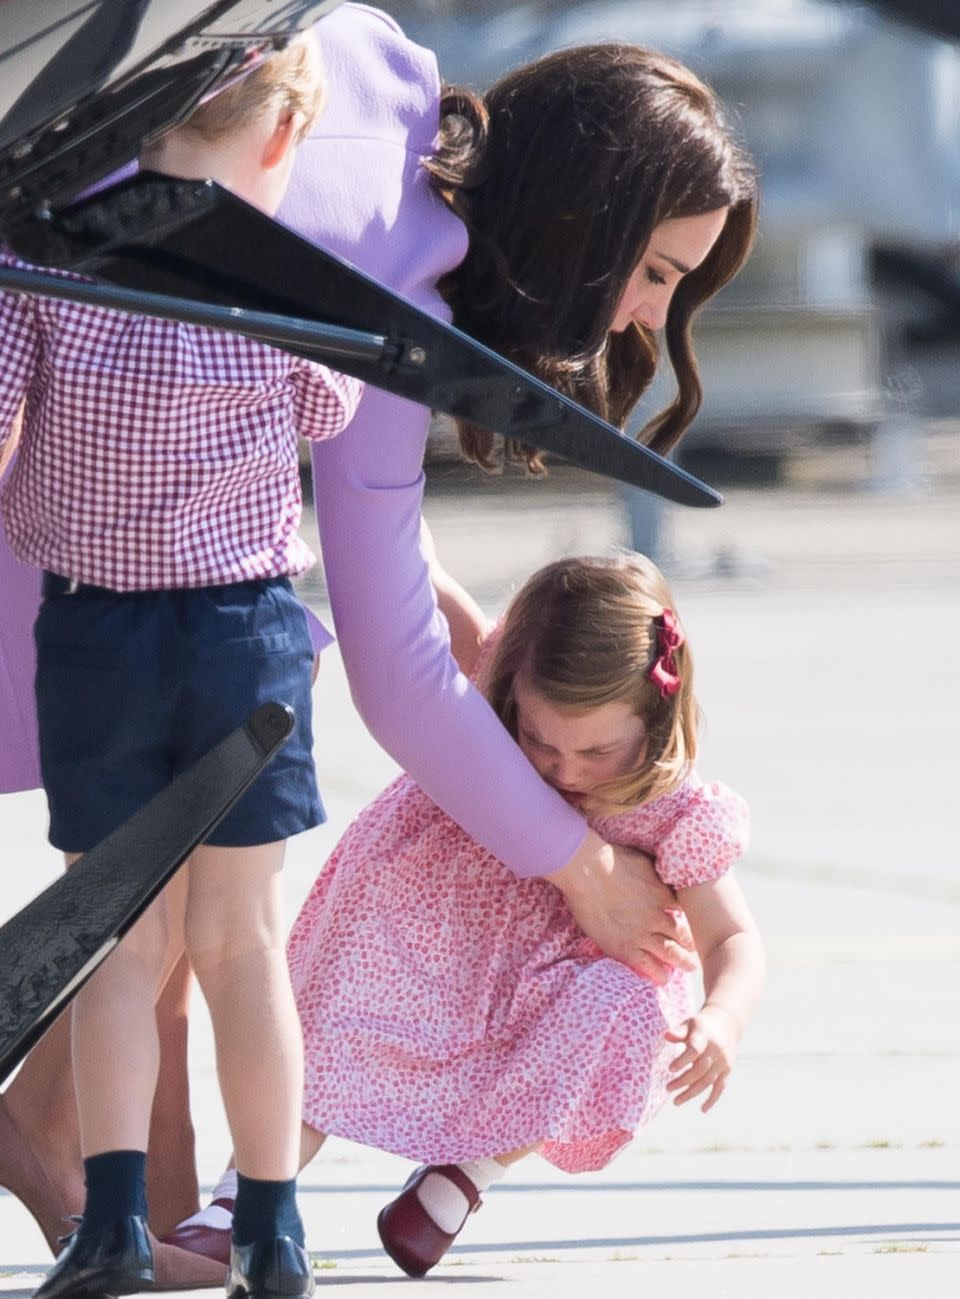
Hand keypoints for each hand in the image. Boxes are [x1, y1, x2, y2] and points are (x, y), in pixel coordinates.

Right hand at [548, 831, 696, 982]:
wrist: (587, 871)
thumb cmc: (611, 859)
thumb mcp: (643, 860)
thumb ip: (656, 871)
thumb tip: (664, 868)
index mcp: (663, 894)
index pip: (685, 911)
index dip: (692, 919)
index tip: (696, 924)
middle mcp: (657, 916)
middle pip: (683, 935)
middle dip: (692, 944)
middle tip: (697, 951)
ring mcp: (641, 934)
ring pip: (670, 953)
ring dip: (682, 961)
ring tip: (689, 966)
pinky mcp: (624, 947)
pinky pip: (646, 965)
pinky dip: (657, 973)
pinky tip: (663, 979)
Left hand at [664, 1005, 738, 1110]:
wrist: (726, 1024)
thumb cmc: (700, 1025)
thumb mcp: (689, 1024)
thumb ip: (678, 1032)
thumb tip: (665, 1035)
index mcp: (705, 1036)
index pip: (694, 1050)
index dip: (682, 1060)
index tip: (669, 1069)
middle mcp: (716, 1050)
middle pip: (700, 1069)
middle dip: (683, 1081)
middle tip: (668, 1089)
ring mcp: (723, 1061)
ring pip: (707, 1081)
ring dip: (692, 1093)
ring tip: (676, 1101)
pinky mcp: (727, 1070)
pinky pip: (720, 1087)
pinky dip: (712, 1099)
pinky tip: (703, 1109)